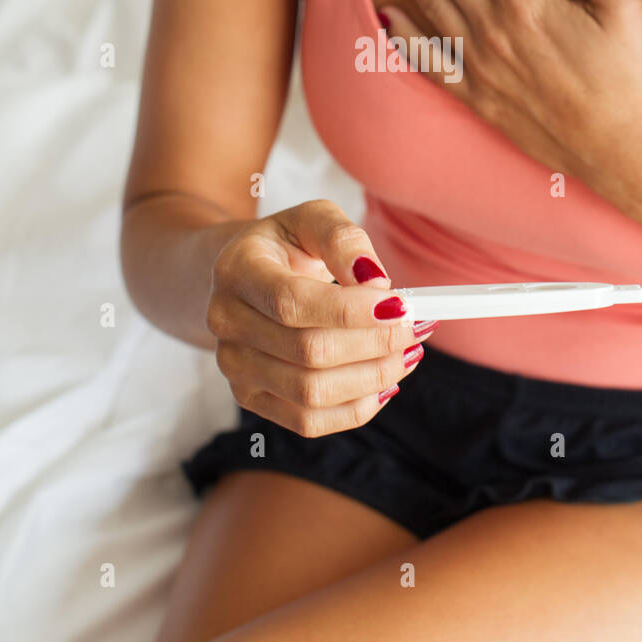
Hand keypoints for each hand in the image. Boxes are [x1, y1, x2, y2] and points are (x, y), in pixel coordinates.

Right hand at [207, 200, 431, 436]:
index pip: (292, 302)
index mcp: (238, 270)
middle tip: (415, 327)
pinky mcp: (250, 397)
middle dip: (374, 344)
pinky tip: (384, 383)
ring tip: (406, 353)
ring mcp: (234, 365)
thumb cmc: (286, 245)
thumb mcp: (312, 219)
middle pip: (308, 352)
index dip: (350, 311)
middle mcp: (226, 321)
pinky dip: (355, 408)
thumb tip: (376, 281)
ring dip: (372, 378)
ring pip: (311, 393)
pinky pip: (308, 421)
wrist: (245, 277)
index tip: (401, 306)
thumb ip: (342, 239)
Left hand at [372, 0, 641, 207]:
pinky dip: (405, 38)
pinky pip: (431, 63)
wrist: (626, 153)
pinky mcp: (480, 99)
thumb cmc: (635, 78)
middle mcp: (492, 30)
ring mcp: (481, 67)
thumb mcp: (623, 4)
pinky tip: (385, 15)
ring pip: (429, 3)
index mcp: (525, 0)